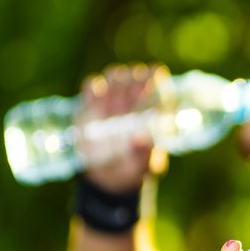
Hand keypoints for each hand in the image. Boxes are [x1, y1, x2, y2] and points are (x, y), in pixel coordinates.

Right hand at [78, 63, 169, 192]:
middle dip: (130, 84)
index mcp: (156, 109)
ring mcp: (114, 98)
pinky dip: (92, 90)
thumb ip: (144, 154)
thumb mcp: (143, 167)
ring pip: (115, 74)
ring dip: (112, 86)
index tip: (147, 89)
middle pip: (135, 74)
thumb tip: (139, 139)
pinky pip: (91, 84)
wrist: (109, 176)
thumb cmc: (135, 168)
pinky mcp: (92, 104)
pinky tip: (94, 106)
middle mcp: (136, 98)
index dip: (152, 80)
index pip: (158, 80)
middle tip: (125, 105)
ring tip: (110, 110)